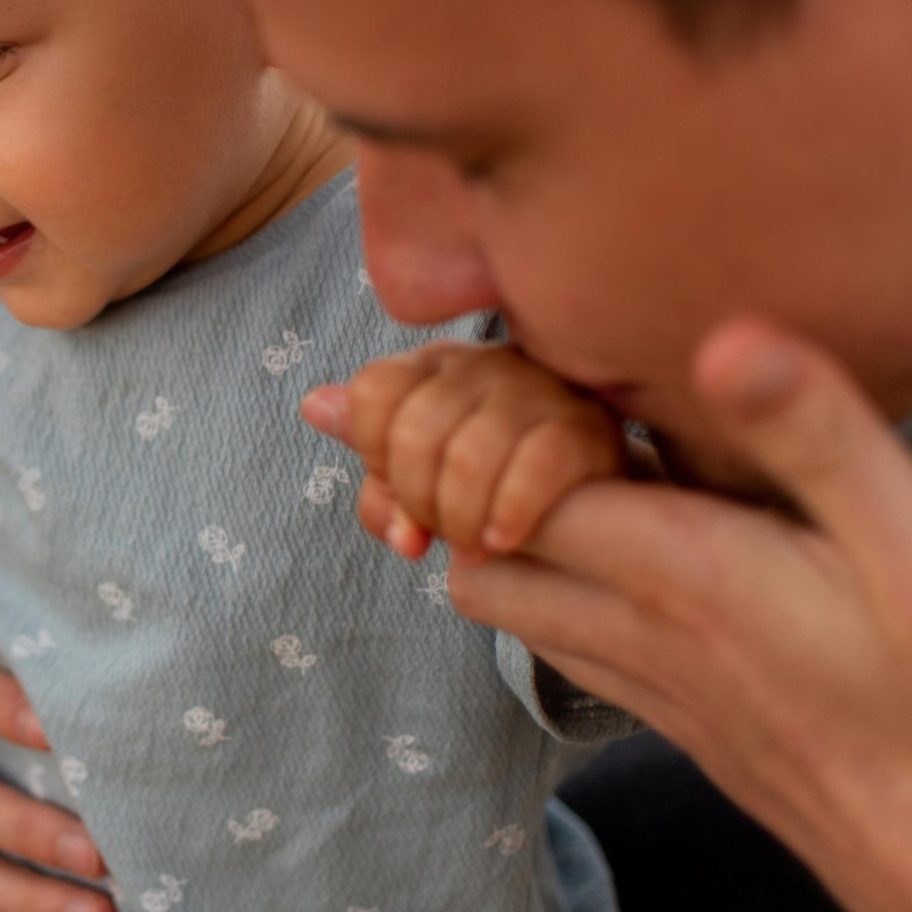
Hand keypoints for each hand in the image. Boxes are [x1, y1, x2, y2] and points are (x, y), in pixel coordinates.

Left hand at [304, 342, 625, 560]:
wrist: (597, 504)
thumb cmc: (494, 490)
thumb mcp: (428, 480)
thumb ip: (375, 460)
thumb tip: (315, 406)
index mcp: (434, 367)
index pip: (373, 393)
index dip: (376, 456)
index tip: (401, 495)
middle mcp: (484, 362)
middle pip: (413, 433)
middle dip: (418, 502)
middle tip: (441, 537)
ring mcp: (539, 388)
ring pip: (467, 455)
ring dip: (461, 520)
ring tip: (473, 548)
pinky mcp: (589, 425)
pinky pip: (535, 466)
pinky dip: (509, 514)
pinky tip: (504, 541)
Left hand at [445, 317, 911, 911]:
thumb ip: (821, 442)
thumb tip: (726, 337)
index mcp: (684, 577)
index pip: (504, 487)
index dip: (468, 423)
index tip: (449, 368)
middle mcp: (651, 640)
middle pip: (486, 553)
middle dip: (455, 481)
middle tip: (466, 410)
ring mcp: (672, 697)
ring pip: (526, 613)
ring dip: (500, 540)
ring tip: (512, 464)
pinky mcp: (707, 735)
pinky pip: (589, 656)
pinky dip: (561, 598)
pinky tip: (618, 565)